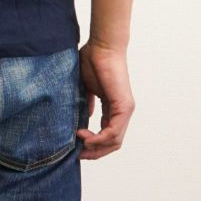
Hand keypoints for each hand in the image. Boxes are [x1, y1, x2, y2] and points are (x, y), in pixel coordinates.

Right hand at [77, 39, 135, 159]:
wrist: (102, 46)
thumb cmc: (93, 60)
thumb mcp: (87, 87)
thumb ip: (87, 102)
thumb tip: (85, 117)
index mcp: (113, 107)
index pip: (107, 135)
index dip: (93, 144)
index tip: (76, 146)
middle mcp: (122, 112)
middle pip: (113, 143)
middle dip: (95, 152)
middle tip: (78, 154)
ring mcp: (125, 110)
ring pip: (114, 141)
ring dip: (96, 147)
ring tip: (80, 144)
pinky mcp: (124, 107)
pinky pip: (114, 132)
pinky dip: (99, 138)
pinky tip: (85, 136)